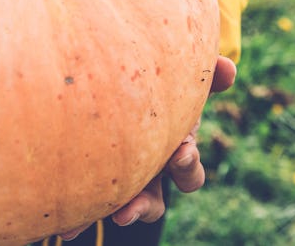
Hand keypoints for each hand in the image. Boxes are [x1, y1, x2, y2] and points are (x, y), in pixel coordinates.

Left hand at [59, 56, 236, 240]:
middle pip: (156, 202)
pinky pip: (90, 206)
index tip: (181, 150)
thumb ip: (206, 75)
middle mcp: (150, 175)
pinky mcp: (98, 183)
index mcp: (174, 154)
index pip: (188, 172)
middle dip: (147, 205)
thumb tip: (229, 66)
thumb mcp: (183, 82)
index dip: (187, 165)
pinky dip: (80, 219)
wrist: (122, 90)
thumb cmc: (162, 89)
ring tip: (114, 216)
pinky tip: (65, 228)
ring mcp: (124, 181)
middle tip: (131, 207)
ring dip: (121, 214)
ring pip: (126, 208)